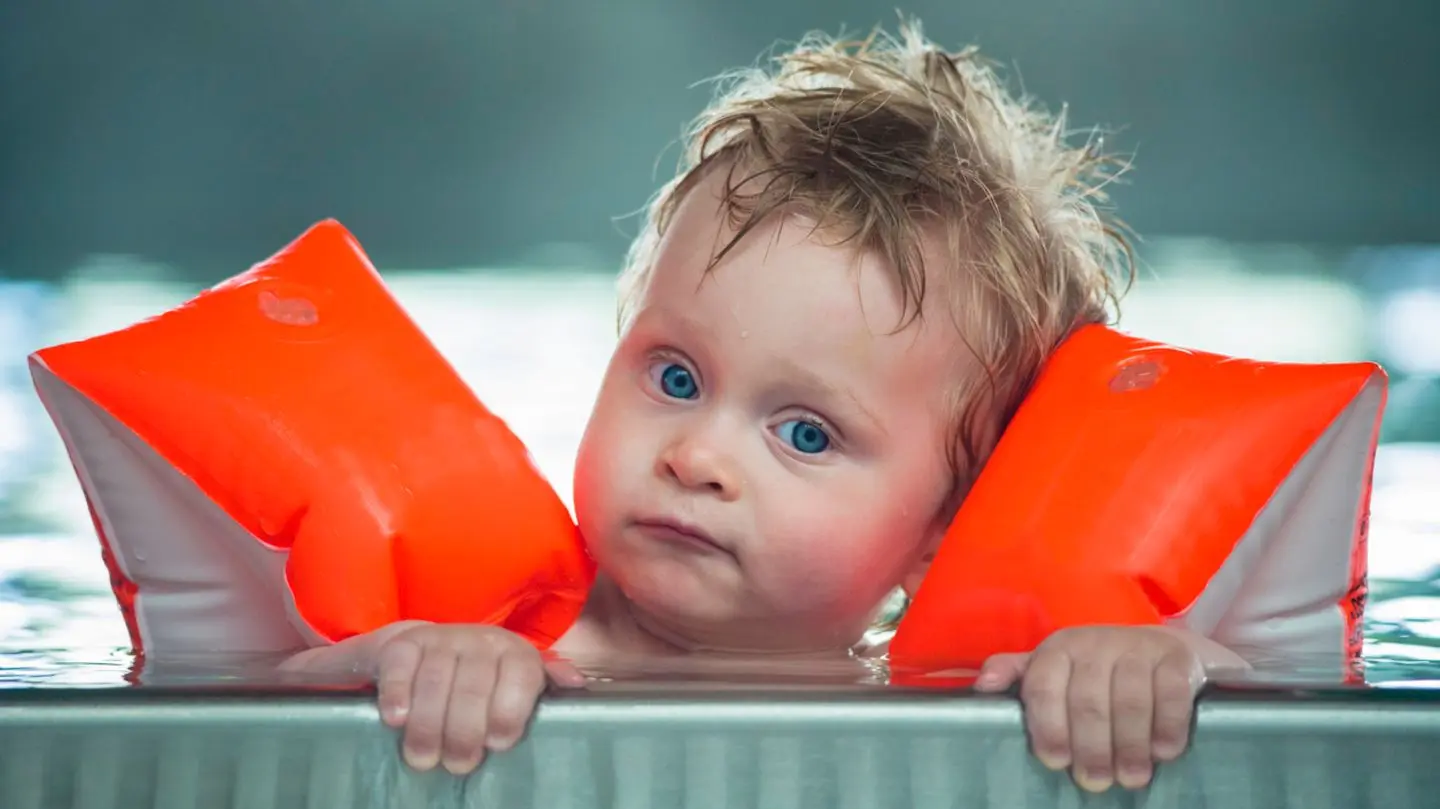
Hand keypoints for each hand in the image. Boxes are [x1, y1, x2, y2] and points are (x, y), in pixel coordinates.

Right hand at [279, 621, 584, 774]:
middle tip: (457, 764)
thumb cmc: (477, 681)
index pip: (520, 676)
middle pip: (475, 685)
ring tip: (424, 758)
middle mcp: (481, 639)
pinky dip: (397, 694)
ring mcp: (441, 637)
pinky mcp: (404, 642)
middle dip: (465, 729)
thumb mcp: (513, 683)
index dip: (509, 712)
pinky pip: (401, 666)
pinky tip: (396, 720)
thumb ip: (545, 684)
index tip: (497, 744)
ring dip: (429, 723)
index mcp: (515, 652)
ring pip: (437, 679)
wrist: (419, 651)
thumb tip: (577, 683)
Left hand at [973, 625, 1232, 792]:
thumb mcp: (1056, 669)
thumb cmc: (1098, 671)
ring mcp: (1138, 646)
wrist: (1164, 650)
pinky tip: (1164, 752)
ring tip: (1131, 777)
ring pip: (1129, 700)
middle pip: (1087, 701)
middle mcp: (1095, 643)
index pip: (1045, 686)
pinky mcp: (1176, 656)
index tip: (1055, 762)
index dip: (1048, 726)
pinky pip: (1170, 692)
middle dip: (1091, 747)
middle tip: (1095, 782)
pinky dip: (1167, 725)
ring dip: (1130, 745)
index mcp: (1059, 649)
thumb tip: (983, 686)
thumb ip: (1019, 676)